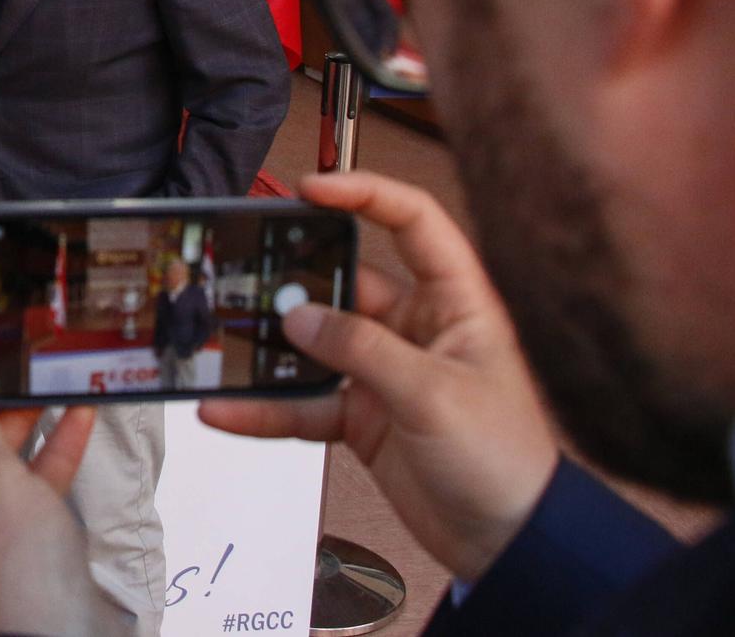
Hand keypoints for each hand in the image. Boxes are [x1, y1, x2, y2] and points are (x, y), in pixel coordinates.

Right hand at [199, 172, 557, 582]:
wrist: (511, 544)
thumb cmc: (507, 462)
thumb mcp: (435, 395)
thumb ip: (363, 350)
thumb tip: (299, 318)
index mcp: (455, 303)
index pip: (412, 223)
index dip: (364, 194)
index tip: (311, 190)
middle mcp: (416, 329)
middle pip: (344, 282)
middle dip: (294, 279)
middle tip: (245, 272)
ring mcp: (384, 373)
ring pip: (314, 345)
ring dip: (270, 348)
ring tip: (223, 343)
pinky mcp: (361, 417)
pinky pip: (302, 402)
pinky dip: (264, 407)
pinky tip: (228, 408)